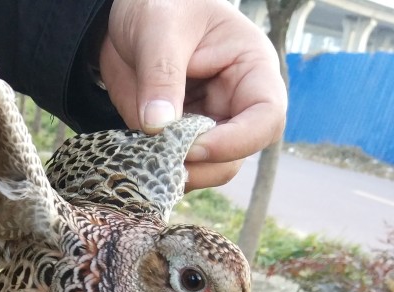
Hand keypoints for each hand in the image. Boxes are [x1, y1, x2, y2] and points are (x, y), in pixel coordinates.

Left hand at [98, 0, 285, 189]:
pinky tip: (137, 157)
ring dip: (178, 173)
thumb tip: (158, 126)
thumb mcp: (158, 29)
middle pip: (237, 156)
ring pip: (208, 170)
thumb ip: (160, 75)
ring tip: (145, 156)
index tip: (192, 145)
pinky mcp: (180, 138)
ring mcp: (208, 124)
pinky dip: (158, 171)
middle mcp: (236, 102)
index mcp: (250, 68)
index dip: (236, 141)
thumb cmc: (157, 5)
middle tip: (160, 159)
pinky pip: (178, 167)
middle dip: (201, 165)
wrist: (126, 15)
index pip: (267, 118)